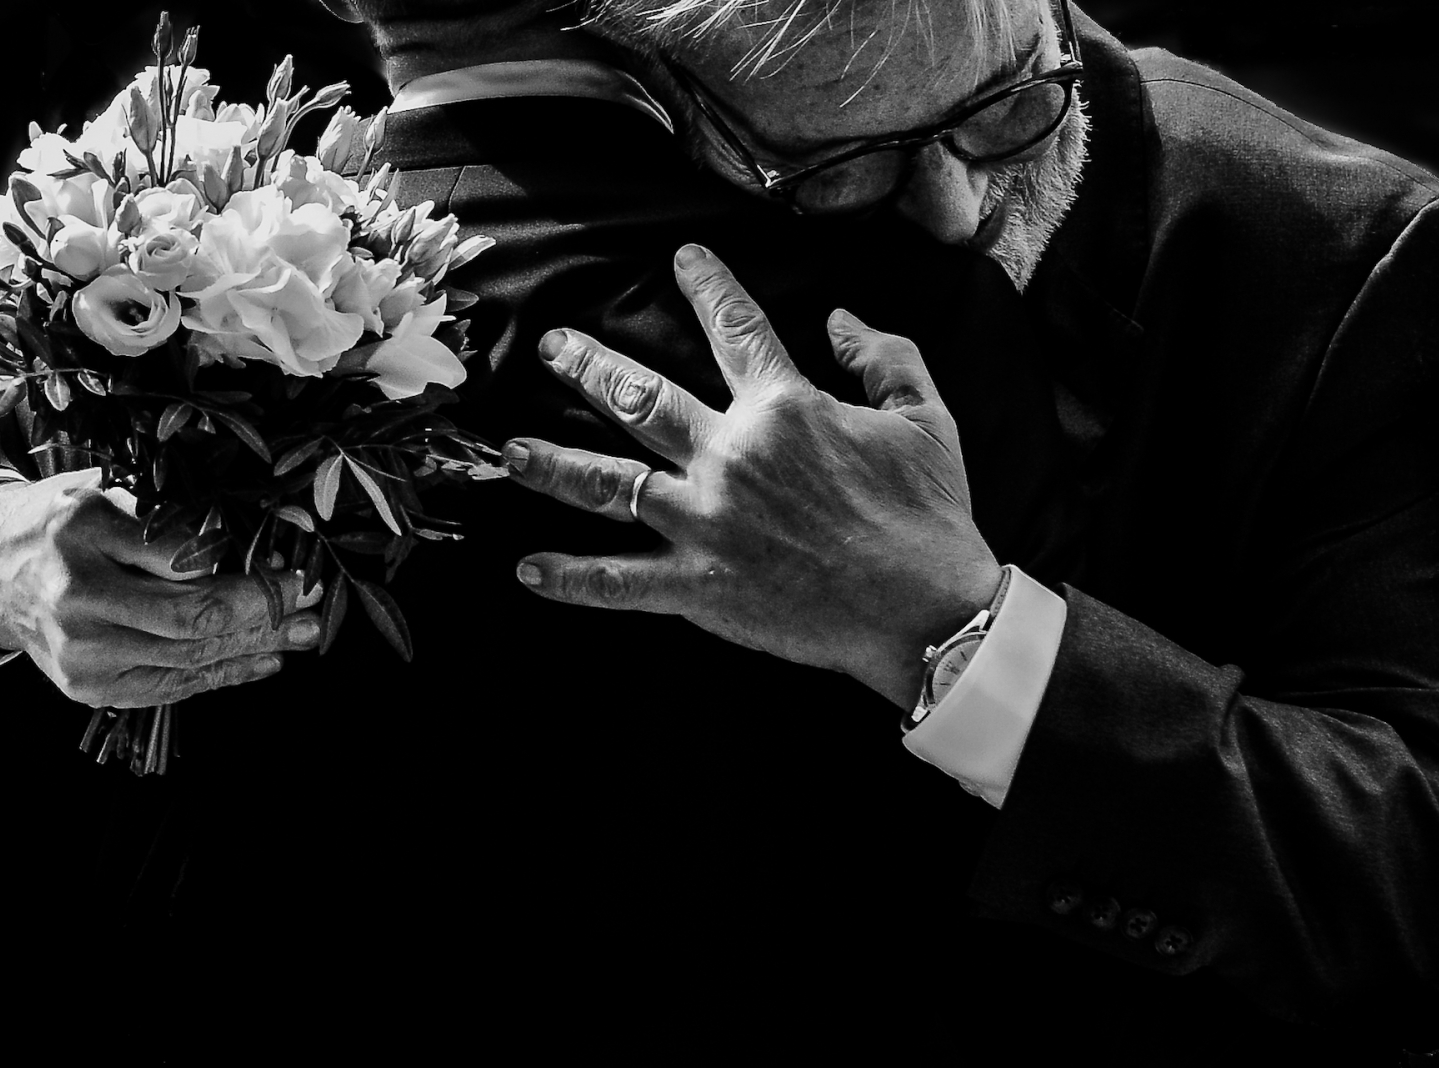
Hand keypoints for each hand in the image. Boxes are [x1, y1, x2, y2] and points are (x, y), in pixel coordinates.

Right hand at [0, 468, 322, 707]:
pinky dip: (224, 673)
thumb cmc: (60, 523)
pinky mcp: (90, 688)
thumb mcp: (105, 493)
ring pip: (190, 656)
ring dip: (258, 646)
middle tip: (311, 599)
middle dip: (263, 610)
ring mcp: (81, 653)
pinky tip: (266, 661)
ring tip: (304, 632)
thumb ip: (169, 519)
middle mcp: (77, 598)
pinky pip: (173, 686)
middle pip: (191, 616)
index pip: (182, 556)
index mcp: (82, 531)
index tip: (293, 559)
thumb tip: (254, 541)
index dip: (245, 563)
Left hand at [505, 244, 1002, 709]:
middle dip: (587, 365)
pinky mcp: (697, 586)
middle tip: (551, 346)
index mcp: (784, 408)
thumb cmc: (930, 514)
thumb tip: (842, 318)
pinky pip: (619, 581)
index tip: (682, 257)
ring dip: (552, 463)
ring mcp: (703, 522)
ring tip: (508, 452)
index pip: (734, 328)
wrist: (926, 612)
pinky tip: (527, 570)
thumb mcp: (926, 417)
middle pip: (638, 396)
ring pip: (606, 481)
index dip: (707, 284)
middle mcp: (728, 456)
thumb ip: (885, 356)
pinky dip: (571, 578)